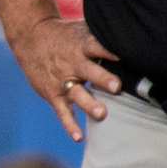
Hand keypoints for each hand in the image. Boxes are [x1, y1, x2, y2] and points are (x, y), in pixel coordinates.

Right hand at [9, 16, 119, 139]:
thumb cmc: (66, 35)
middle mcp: (72, 63)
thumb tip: (136, 34)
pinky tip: (79, 137)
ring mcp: (62, 81)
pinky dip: (69, 125)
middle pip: (89, 71)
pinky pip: (62, 111)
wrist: (30, 39)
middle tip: (116, 87)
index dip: (109, 50)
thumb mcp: (82, 29)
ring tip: (101, 114)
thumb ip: (104, 35)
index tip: (123, 55)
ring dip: (88, 103)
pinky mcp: (53, 94)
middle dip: (102, 79)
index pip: (96, 46)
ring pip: (76, 93)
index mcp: (81, 45)